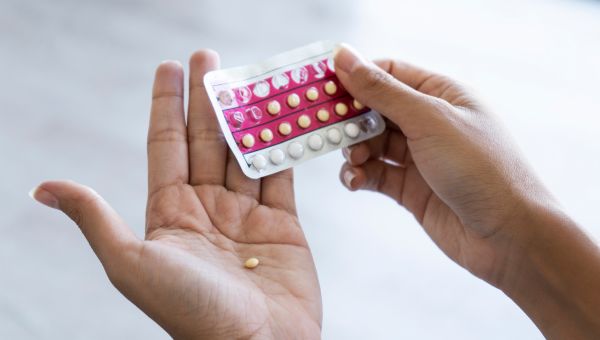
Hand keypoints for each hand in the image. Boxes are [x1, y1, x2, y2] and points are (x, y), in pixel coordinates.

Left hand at [31, 51, 321, 338]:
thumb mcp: (132, 264)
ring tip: (249, 78)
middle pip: (207, 141)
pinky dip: (283, 146)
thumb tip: (45, 187)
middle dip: (208, 98)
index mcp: (171, 213)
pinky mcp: (284, 224)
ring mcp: (247, 215)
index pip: (167, 146)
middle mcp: (208, 209)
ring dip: (247, 115)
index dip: (167, 106)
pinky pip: (282, 175)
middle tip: (209, 57)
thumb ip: (96, 219)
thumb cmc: (191, 313)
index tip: (171, 67)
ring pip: (246, 152)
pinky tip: (282, 119)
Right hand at [333, 44, 555, 285]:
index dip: (356, 76)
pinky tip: (355, 180)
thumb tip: (345, 57)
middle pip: (375, 109)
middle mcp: (429, 123)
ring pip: (371, 143)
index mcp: (442, 94)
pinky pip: (375, 174)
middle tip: (327, 128)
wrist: (508, 236)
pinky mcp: (411, 188)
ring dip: (354, 150)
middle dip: (351, 119)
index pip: (389, 73)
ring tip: (354, 160)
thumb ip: (382, 91)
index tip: (324, 87)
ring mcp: (420, 157)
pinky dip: (359, 175)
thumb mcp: (429, 119)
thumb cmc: (481, 168)